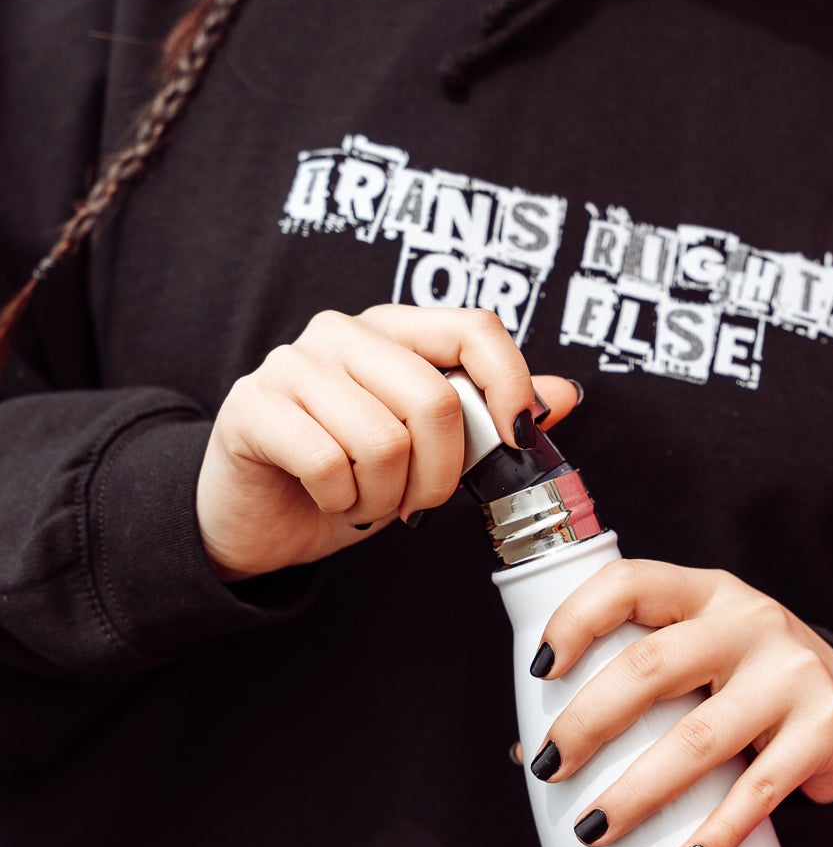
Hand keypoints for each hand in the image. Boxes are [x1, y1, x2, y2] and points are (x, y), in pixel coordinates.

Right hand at [196, 304, 579, 581]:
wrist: (258, 519)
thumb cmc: (348, 478)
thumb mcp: (430, 452)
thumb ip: (492, 418)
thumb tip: (564, 394)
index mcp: (393, 331)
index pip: (472, 327)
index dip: (509, 382)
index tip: (518, 437)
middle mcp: (341, 333)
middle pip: (435, 399)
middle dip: (441, 474)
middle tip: (418, 502)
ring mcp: (291, 365)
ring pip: (384, 441)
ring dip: (386, 497)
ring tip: (367, 501)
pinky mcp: (253, 407)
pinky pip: (330, 464)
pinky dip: (343, 501)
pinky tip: (331, 501)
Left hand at [522, 562, 832, 846]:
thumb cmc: (742, 685)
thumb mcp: (698, 660)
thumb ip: (632, 687)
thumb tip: (528, 757)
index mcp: (703, 593)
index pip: (632, 584)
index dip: (578, 619)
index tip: (540, 670)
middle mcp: (749, 621)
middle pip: (652, 664)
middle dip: (589, 721)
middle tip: (551, 769)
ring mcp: (792, 673)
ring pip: (699, 736)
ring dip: (639, 790)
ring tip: (595, 829)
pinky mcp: (826, 728)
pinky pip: (761, 788)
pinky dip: (718, 831)